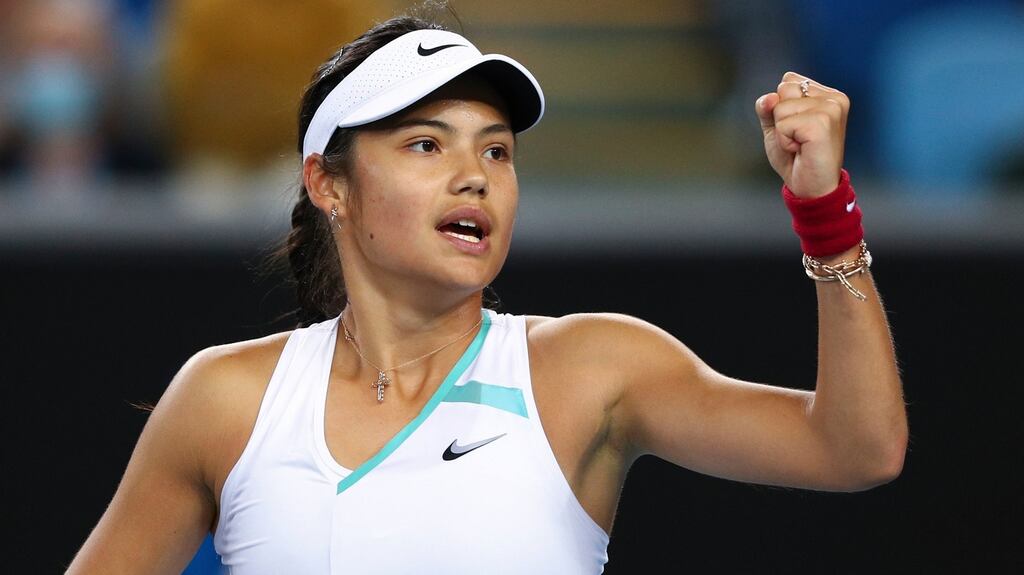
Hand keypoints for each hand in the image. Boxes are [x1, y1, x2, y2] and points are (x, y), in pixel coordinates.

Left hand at [755, 72, 848, 198]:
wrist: (811, 188)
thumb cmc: (796, 158)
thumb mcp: (776, 127)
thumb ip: (768, 108)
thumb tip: (770, 97)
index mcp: (828, 94)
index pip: (788, 81)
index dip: (781, 108)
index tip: (797, 129)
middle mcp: (834, 98)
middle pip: (784, 88)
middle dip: (781, 118)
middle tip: (798, 138)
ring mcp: (831, 108)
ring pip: (781, 107)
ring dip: (783, 131)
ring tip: (800, 145)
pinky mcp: (823, 122)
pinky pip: (783, 123)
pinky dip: (785, 140)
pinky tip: (801, 149)